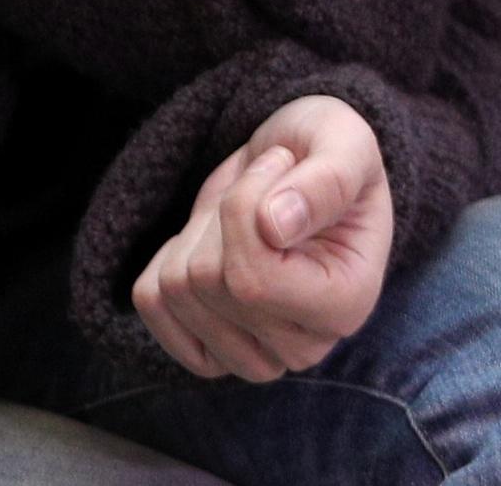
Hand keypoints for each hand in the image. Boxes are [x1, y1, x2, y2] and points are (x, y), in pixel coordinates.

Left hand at [134, 96, 392, 383]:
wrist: (300, 167)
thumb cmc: (329, 153)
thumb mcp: (345, 141)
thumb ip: (328, 179)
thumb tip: (274, 226)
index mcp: (348, 303)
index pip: (251, 281)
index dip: (244, 208)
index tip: (279, 163)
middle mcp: (304, 346)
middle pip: (207, 281)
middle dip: (223, 213)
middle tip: (264, 189)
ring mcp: (255, 359)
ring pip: (176, 288)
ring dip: (200, 230)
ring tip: (244, 214)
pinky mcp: (210, 354)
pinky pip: (151, 301)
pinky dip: (172, 251)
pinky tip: (216, 242)